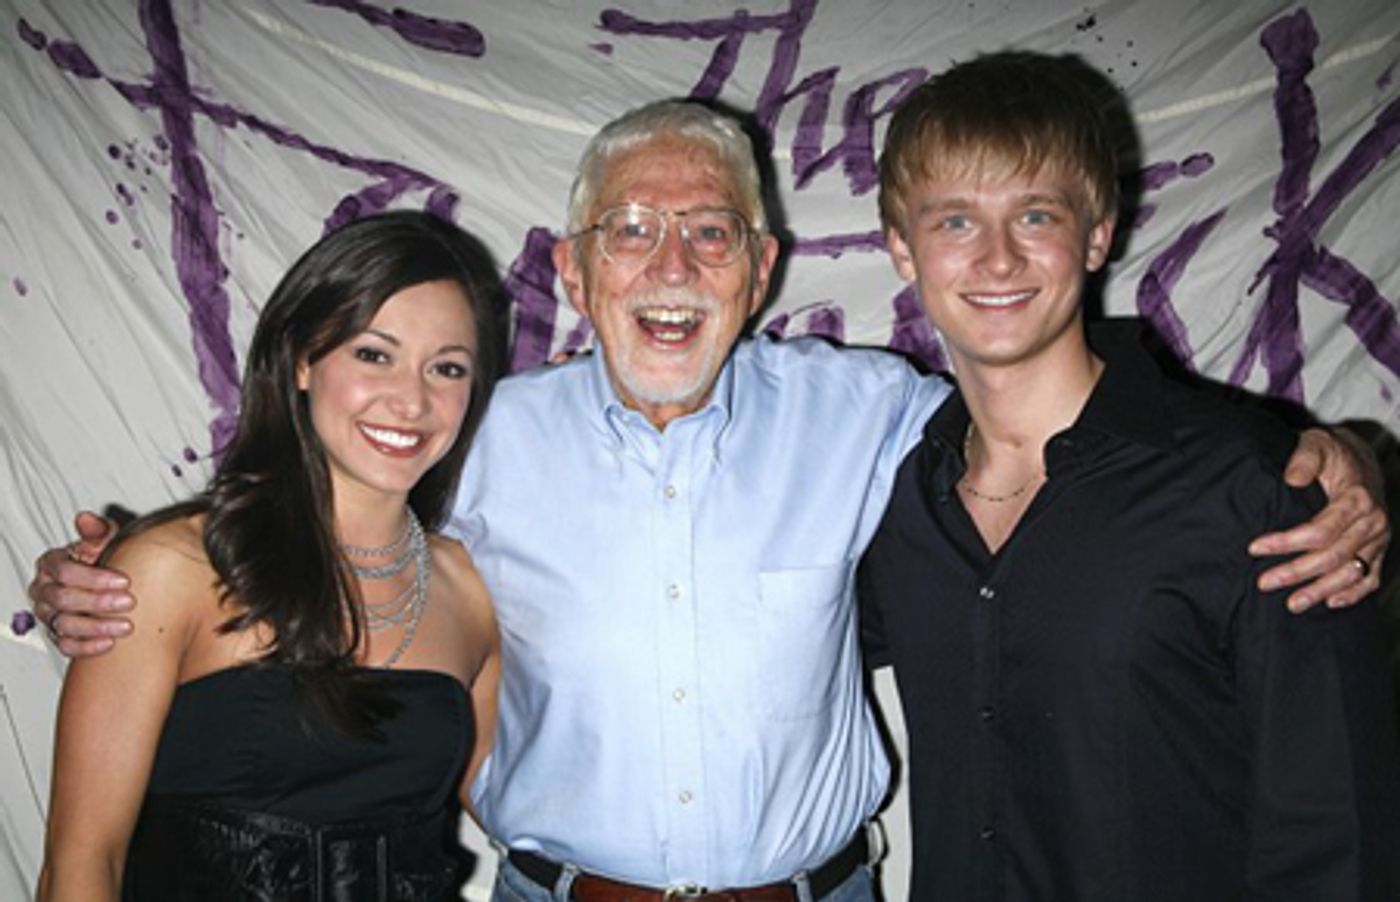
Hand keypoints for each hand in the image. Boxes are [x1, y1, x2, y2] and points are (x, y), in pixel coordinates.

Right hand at [28, 511, 131, 656]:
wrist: (107, 584)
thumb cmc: (102, 559)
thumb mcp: (103, 541)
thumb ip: (97, 530)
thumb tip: (86, 518)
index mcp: (51, 564)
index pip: (64, 571)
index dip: (93, 577)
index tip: (124, 580)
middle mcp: (44, 590)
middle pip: (62, 599)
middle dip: (97, 602)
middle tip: (129, 602)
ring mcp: (48, 614)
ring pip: (63, 624)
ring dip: (96, 627)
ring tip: (125, 626)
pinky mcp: (56, 635)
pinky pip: (65, 645)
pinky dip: (86, 647)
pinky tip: (109, 643)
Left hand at [1249, 427, 1388, 612]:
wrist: (1360, 458)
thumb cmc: (1331, 453)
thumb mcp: (1316, 443)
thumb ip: (1304, 458)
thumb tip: (1291, 478)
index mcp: (1356, 498)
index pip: (1320, 530)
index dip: (1287, 543)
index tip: (1255, 548)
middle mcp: (1372, 522)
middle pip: (1333, 556)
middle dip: (1297, 572)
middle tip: (1264, 583)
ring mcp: (1378, 539)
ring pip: (1352, 573)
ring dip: (1321, 590)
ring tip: (1292, 603)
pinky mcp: (1379, 549)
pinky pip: (1371, 578)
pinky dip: (1353, 594)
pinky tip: (1331, 603)